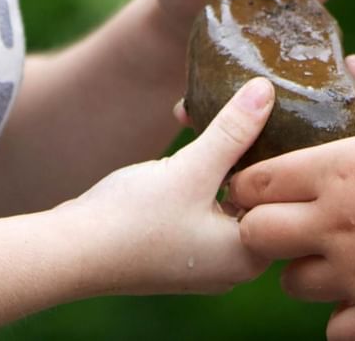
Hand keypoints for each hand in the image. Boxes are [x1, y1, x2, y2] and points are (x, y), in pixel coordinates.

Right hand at [65, 76, 278, 295]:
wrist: (70, 253)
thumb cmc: (134, 220)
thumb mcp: (192, 168)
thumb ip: (233, 130)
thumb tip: (268, 91)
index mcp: (250, 255)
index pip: (284, 195)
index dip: (282, 145)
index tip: (279, 108)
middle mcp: (234, 264)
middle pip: (256, 191)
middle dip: (245, 143)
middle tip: (240, 101)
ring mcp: (205, 259)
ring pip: (227, 192)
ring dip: (217, 151)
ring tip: (197, 112)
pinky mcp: (179, 247)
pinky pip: (203, 201)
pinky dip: (199, 169)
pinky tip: (183, 137)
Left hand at [228, 77, 354, 339]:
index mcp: (340, 167)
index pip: (256, 181)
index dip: (252, 184)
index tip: (266, 185)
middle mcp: (337, 222)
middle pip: (256, 235)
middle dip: (263, 227)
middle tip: (292, 222)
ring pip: (292, 284)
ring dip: (305, 271)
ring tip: (336, 257)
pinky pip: (335, 329)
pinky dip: (344, 316)